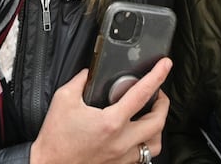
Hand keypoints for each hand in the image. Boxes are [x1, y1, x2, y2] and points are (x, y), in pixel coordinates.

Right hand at [29, 60, 170, 163]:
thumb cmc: (56, 138)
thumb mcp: (64, 99)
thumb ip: (80, 81)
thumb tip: (88, 72)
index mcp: (111, 122)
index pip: (141, 94)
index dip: (157, 76)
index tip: (165, 65)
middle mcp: (121, 141)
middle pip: (158, 122)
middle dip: (163, 103)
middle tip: (159, 93)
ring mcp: (122, 156)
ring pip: (155, 143)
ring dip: (158, 126)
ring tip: (153, 115)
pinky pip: (143, 156)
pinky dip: (146, 143)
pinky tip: (139, 135)